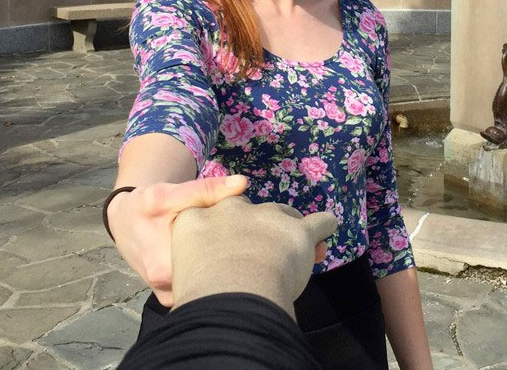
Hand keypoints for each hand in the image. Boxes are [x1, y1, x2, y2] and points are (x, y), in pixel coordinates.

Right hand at [106, 175, 248, 305]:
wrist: (126, 220)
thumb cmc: (146, 206)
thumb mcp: (172, 193)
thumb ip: (207, 189)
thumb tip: (242, 183)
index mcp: (165, 270)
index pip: (214, 263)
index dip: (232, 244)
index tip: (238, 228)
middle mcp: (168, 290)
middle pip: (212, 275)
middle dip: (226, 254)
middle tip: (232, 232)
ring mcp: (169, 295)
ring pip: (207, 281)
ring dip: (217, 263)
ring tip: (219, 242)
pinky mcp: (171, 295)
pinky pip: (197, 286)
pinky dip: (207, 270)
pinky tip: (209, 252)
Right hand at [171, 197, 337, 317]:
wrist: (230, 297)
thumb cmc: (199, 293)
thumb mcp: (178, 271)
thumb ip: (192, 261)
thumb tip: (202, 273)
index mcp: (196, 219)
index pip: (209, 214)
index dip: (221, 230)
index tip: (226, 246)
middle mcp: (232, 210)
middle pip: (248, 210)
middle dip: (256, 226)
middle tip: (260, 252)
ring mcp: (267, 216)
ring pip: (283, 215)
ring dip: (287, 230)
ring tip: (292, 252)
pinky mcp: (298, 230)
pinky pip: (318, 222)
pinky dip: (324, 226)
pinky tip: (327, 230)